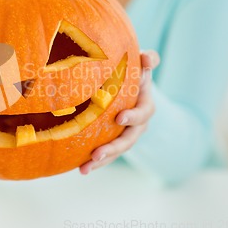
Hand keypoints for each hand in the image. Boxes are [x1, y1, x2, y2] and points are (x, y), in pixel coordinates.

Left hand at [79, 50, 159, 174]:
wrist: (128, 84)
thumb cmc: (133, 71)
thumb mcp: (141, 63)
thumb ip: (147, 60)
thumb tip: (147, 59)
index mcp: (145, 106)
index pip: (143, 113)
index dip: (133, 117)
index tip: (119, 118)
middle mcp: (138, 125)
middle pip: (128, 140)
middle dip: (113, 148)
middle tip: (96, 154)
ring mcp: (126, 134)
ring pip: (116, 151)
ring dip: (102, 161)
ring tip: (85, 168)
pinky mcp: (113, 140)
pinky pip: (106, 153)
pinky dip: (94, 162)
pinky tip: (80, 169)